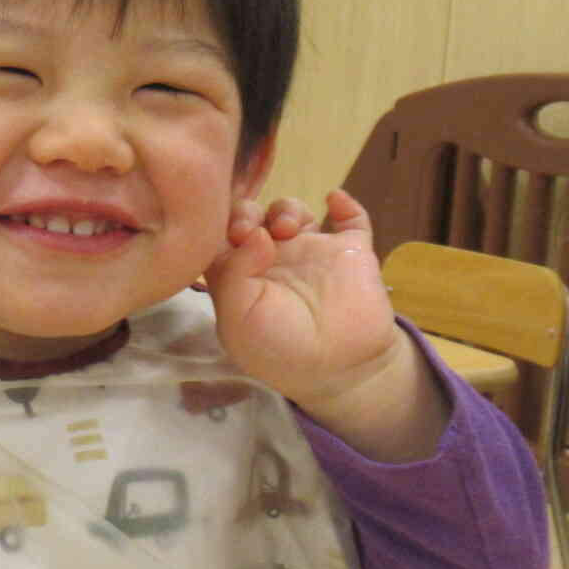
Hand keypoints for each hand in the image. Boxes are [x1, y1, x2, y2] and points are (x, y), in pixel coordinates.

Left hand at [203, 188, 448, 458]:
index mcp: (239, 276)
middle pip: (251, 216)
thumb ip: (233, 274)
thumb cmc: (279, 350)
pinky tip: (333, 200)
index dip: (217, 224)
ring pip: (291, 211)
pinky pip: (350, 217)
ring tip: (287, 227)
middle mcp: (270, 260)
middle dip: (246, 211)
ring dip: (286, 208)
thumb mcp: (239, 320)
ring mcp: (310, 252)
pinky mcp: (350, 250)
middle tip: (251, 227)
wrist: (340, 369)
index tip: (230, 233)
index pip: (218, 236)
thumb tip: (254, 232)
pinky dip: (344, 202)